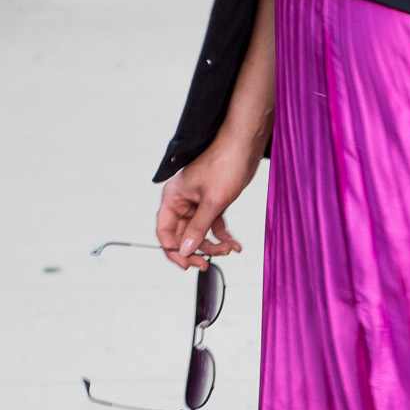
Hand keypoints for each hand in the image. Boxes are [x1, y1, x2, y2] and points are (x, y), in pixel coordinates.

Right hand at [155, 133, 260, 266]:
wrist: (245, 146)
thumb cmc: (224, 164)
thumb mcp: (212, 201)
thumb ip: (198, 228)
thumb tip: (185, 250)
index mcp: (173, 198)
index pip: (165, 231)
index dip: (172, 250)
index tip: (187, 263)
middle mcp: (182, 202)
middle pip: (182, 235)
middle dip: (196, 250)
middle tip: (207, 264)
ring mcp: (198, 203)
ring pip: (200, 233)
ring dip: (213, 245)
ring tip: (228, 250)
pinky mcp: (214, 203)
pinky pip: (214, 225)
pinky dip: (224, 236)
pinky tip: (235, 245)